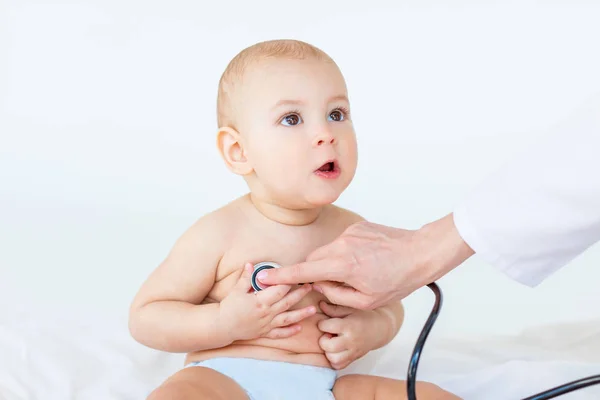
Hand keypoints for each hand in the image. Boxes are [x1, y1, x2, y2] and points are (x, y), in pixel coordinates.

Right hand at [219, 263, 315, 341]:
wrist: (221, 326)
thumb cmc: (228, 307)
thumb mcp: (236, 290)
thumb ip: (246, 277)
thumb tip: (250, 263)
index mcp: (260, 301)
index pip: (279, 290)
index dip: (289, 282)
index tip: (297, 276)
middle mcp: (266, 313)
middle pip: (287, 302)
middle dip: (300, 294)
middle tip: (310, 286)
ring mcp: (266, 324)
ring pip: (287, 319)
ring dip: (301, 314)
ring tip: (313, 309)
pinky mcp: (264, 333)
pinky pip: (279, 333)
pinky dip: (290, 331)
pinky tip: (299, 327)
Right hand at [256, 214, 473, 309]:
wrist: (420, 253)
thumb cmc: (397, 280)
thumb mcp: (366, 300)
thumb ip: (336, 295)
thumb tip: (319, 286)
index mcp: (343, 266)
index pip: (303, 271)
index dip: (282, 276)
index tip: (265, 278)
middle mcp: (342, 245)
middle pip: (313, 259)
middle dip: (313, 273)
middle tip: (328, 285)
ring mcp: (349, 233)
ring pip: (327, 251)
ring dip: (331, 264)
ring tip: (356, 273)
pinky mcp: (357, 227)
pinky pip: (341, 243)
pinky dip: (344, 254)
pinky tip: (365, 261)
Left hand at [317, 301, 384, 369]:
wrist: (379, 329)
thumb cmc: (363, 316)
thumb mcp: (350, 309)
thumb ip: (334, 309)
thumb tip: (320, 305)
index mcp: (349, 326)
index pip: (325, 326)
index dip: (322, 323)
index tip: (327, 322)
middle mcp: (351, 341)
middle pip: (328, 346)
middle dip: (323, 340)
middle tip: (328, 334)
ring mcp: (353, 352)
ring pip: (333, 359)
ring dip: (328, 351)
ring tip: (332, 343)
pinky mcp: (353, 359)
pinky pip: (338, 366)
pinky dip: (334, 360)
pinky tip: (336, 351)